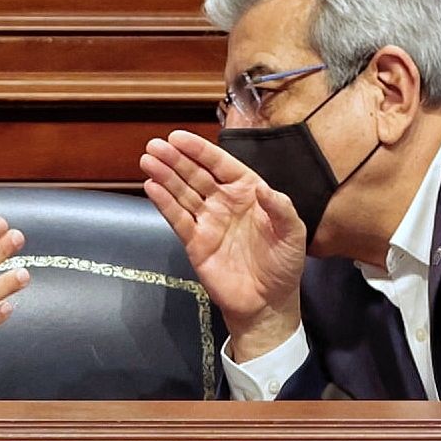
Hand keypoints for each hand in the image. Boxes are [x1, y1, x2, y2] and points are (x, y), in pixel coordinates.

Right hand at [140, 130, 307, 360]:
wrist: (268, 303)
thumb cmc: (284, 265)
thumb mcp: (293, 233)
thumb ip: (280, 208)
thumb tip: (262, 189)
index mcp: (248, 192)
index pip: (220, 164)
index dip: (199, 150)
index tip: (178, 137)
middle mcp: (224, 202)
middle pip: (195, 175)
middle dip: (175, 159)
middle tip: (154, 146)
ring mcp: (208, 221)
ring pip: (182, 193)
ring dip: (165, 176)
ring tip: (148, 161)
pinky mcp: (195, 243)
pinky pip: (178, 219)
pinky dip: (164, 204)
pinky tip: (152, 188)